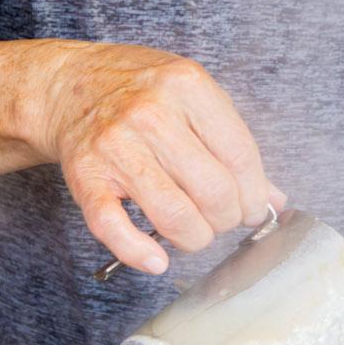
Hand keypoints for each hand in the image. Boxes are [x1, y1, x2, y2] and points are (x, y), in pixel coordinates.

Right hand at [36, 44, 279, 274]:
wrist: (69, 86)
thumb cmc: (139, 92)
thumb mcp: (194, 98)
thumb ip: (233, 144)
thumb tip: (274, 200)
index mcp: (186, 86)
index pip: (240, 156)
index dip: (254, 194)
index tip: (254, 210)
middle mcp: (150, 113)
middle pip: (214, 190)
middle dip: (227, 219)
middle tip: (220, 219)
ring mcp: (115, 145)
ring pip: (174, 215)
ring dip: (195, 238)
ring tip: (194, 233)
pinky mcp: (85, 175)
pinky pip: (113, 226)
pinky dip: (138, 252)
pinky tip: (156, 258)